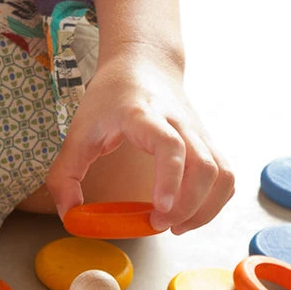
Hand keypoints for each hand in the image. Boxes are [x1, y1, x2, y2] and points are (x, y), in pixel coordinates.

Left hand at [45, 48, 234, 233]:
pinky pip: (225, 176)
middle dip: (188, 206)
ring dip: (205, 208)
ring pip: (222, 174)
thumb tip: (70, 215)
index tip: (160, 208)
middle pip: (204, 166)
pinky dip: (214, 201)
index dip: (170, 179)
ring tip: (176, 225)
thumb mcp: (78, 131)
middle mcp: (179, 123)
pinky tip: (190, 212)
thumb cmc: (111, 97)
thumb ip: (65, 175)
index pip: (170, 145)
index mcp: (144, 116)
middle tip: (157, 223)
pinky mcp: (209, 143)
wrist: (144, 64)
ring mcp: (199, 133)